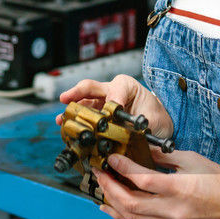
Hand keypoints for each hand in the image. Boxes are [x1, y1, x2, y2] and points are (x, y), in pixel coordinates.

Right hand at [56, 75, 173, 138]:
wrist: (157, 125)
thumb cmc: (156, 118)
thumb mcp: (153, 119)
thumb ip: (141, 124)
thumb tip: (130, 132)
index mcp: (126, 86)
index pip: (116, 89)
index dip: (113, 100)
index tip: (113, 110)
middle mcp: (111, 90)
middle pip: (90, 88)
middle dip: (76, 93)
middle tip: (65, 99)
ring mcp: (102, 102)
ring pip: (84, 102)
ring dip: (72, 110)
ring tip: (62, 119)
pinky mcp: (98, 114)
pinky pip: (85, 114)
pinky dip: (76, 121)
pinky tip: (68, 128)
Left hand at [93, 148, 219, 218]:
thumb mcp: (193, 160)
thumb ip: (165, 157)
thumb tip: (141, 150)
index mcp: (180, 189)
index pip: (142, 180)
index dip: (122, 168)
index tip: (110, 158)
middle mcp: (173, 209)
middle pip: (130, 203)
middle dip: (110, 187)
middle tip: (98, 171)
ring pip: (132, 217)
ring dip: (112, 202)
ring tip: (100, 186)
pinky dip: (122, 214)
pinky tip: (110, 206)